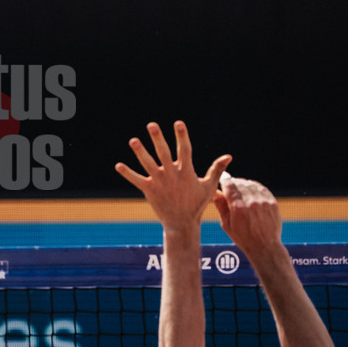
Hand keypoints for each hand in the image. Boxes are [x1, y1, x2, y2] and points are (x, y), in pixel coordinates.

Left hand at [115, 121, 230, 232]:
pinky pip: (137, 180)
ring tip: (133, 140)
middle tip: (151, 125)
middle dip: (158, 139)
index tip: (178, 122)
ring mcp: (160, 182)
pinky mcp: (150, 190)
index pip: (185, 150)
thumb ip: (217, 169)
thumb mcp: (209, 186)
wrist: (182, 224)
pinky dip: (128, 173)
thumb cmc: (197, 204)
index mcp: (186, 172)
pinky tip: (118, 165)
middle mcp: (172, 175)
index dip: (182, 136)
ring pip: (148, 164)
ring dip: (140, 152)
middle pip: (164, 153)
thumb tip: (229, 156)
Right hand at [213, 172, 282, 255]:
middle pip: (240, 183)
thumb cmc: (243, 238)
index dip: (224, 180)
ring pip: (251, 184)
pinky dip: (254, 187)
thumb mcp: (227, 224)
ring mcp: (263, 202)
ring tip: (240, 188)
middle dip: (234, 183)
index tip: (222, 178)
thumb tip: (215, 192)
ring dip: (244, 184)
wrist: (264, 246)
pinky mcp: (272, 203)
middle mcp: (251, 203)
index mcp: (238, 208)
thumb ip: (221, 206)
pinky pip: (261, 188)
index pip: (229, 185)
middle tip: (230, 185)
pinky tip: (250, 190)